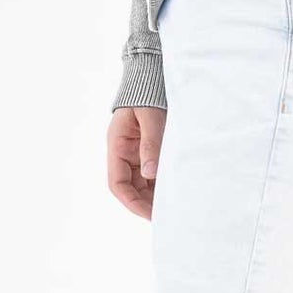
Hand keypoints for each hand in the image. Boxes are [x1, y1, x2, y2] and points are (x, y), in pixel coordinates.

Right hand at [108, 104, 165, 220]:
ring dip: (154, 196)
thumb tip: (151, 172)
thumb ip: (151, 143)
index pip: (117, 184)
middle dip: (145, 203)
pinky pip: (153, 173)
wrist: (151, 76)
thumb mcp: (149, 116)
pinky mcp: (149, 150)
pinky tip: (176, 190)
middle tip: (166, 215)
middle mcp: (124, 153)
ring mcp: (136, 153)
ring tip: (173, 206)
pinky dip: (161, 184)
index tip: (149, 213)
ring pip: (142, 183)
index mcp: (117, 146)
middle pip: (130, 188)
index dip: (131, 202)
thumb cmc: (148, 94)